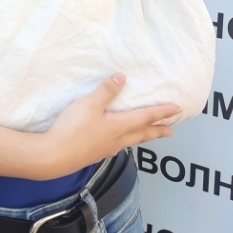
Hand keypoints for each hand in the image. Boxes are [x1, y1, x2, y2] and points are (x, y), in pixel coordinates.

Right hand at [36, 74, 179, 179]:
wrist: (55, 155)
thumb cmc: (74, 128)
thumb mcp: (89, 104)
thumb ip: (106, 91)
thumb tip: (122, 77)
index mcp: (118, 126)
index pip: (145, 118)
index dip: (161, 113)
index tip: (177, 110)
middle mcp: (116, 140)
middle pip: (142, 134)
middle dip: (157, 131)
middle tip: (171, 132)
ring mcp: (106, 149)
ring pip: (130, 142)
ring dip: (143, 137)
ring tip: (147, 135)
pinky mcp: (94, 154)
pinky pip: (118, 147)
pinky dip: (126, 142)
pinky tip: (118, 142)